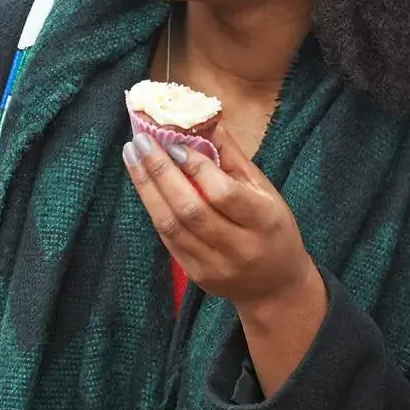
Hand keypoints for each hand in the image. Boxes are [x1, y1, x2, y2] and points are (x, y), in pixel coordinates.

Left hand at [121, 128, 313, 308]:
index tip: (175, 143)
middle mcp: (239, 247)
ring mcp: (215, 265)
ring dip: (147, 189)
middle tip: (141, 142)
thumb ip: (234, 159)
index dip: (197, 167)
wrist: (276, 286)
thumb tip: (206, 122)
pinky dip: (153, 209)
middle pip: (190, 209)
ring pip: (172, 226)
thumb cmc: (273, 229)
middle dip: (160, 172)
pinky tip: (143, 185)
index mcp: (263, 221)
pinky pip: (168, 240)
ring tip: (133, 158)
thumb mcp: (266, 191)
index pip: (223, 193)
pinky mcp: (196, 276)